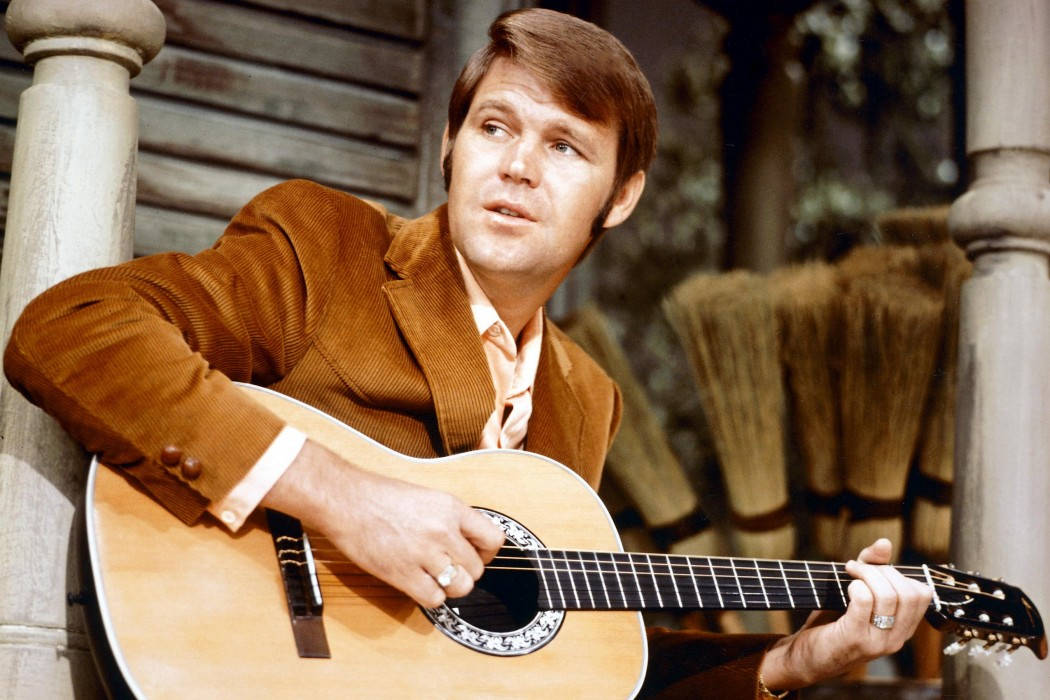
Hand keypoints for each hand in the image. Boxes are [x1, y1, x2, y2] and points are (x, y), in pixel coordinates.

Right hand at [261, 439, 505, 607]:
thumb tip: (468, 542)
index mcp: (451, 507)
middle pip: (476, 569)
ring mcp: (424, 553)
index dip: (486, 553)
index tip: (475, 555)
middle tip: (448, 568)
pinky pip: (434, 599)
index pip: (493, 539)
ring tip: (435, 578)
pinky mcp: (403, 573)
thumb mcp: (427, 497)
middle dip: (465, 572)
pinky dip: (430, 596)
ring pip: (460, 587)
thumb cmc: (380, 495)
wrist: (346, 499)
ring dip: (450, 587)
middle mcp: (442, 530)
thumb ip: (450, 519)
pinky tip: (418, 584)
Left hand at [758, 538, 932, 689]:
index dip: (900, 573)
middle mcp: (896, 638)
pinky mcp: (856, 639)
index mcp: (902, 628)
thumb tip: (884, 543)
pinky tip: (846, 587)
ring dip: (867, 574)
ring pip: (889, 596)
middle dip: (883, 571)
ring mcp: (878, 641)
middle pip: (909, 594)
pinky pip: (865, 601)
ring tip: (850, 572)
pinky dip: (856, 586)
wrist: (805, 658)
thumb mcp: (856, 593)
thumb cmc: (832, 623)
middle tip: (858, 568)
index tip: (875, 568)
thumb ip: (872, 568)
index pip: (922, 595)